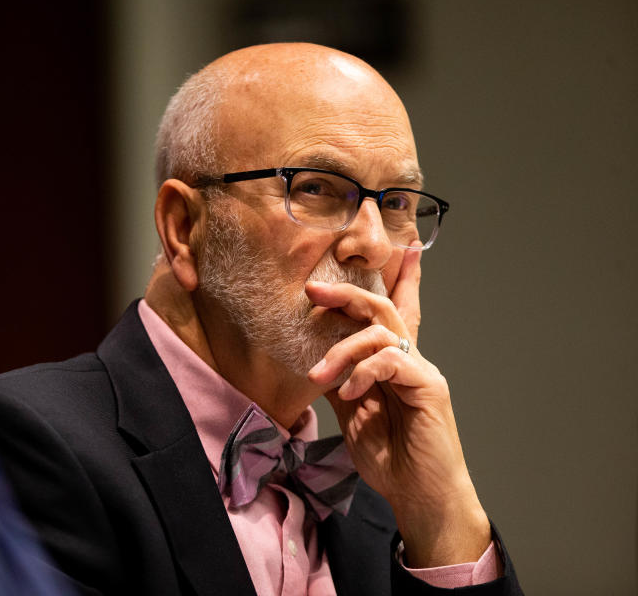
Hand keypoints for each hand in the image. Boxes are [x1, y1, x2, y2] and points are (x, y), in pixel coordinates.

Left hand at [305, 248, 490, 566]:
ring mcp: (422, 372)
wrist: (420, 497)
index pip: (398, 312)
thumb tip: (316, 359)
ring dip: (342, 349)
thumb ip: (341, 382)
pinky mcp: (428, 388)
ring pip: (382, 332)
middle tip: (314, 291)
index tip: (406, 245)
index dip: (402, 279)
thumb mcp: (353, 414)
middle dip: (348, 293)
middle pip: (383, 309)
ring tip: (319, 376)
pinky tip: (347, 393)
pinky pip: (392, 361)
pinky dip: (363, 372)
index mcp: (394, 364)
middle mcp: (411, 360)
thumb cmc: (390, 458)